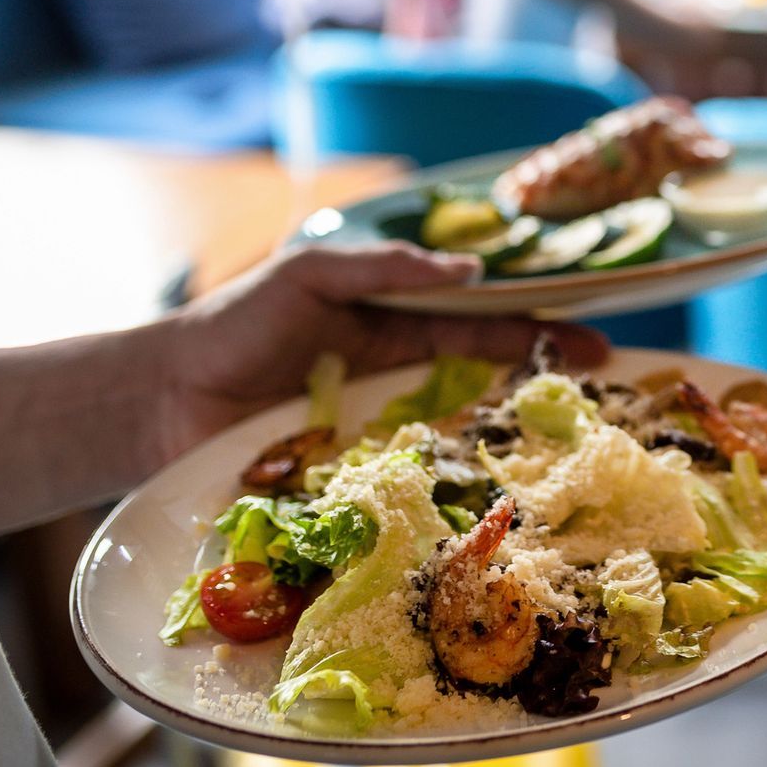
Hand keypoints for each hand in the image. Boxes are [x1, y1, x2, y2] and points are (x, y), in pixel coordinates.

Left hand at [152, 243, 589, 463]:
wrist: (162, 398)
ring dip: (508, 443)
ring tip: (566, 451)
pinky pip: (411, 485)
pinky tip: (489, 498)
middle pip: (487, 382)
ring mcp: (382, 432)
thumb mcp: (311, 275)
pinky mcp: (356, 480)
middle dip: (544, 387)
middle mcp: (402, 379)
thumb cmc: (236, 324)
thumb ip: (384, 268)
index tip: (597, 342)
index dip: (539, 329)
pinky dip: (449, 490)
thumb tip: (471, 271)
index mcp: (399, 324)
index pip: (485, 324)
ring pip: (459, 437)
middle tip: (605, 395)